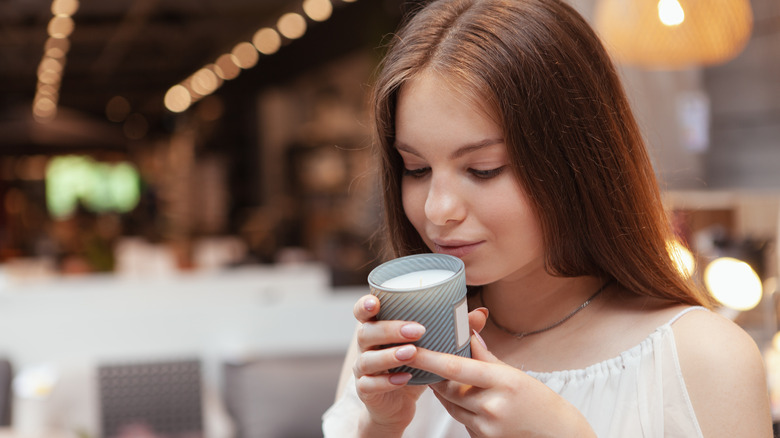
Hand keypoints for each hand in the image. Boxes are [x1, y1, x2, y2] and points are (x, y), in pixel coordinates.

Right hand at [351, 294, 488, 435]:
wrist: (398, 405)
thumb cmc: (413, 367)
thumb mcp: (431, 348)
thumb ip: (452, 330)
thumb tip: (480, 313)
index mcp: (378, 328)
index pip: (363, 311)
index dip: (365, 304)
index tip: (377, 302)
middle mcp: (366, 346)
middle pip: (366, 332)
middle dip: (390, 329)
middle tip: (417, 330)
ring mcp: (363, 369)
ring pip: (367, 359)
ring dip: (389, 355)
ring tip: (412, 353)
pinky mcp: (366, 391)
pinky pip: (369, 385)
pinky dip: (386, 382)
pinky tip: (404, 379)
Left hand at [411, 333, 595, 436]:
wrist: (556, 435)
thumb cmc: (539, 401)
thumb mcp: (514, 374)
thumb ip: (485, 356)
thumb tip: (466, 332)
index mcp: (503, 382)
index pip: (456, 368)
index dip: (429, 358)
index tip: (411, 348)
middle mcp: (492, 406)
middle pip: (446, 388)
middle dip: (434, 375)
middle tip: (422, 359)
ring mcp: (486, 427)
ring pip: (450, 405)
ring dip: (446, 392)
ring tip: (447, 379)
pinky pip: (460, 421)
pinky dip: (460, 409)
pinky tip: (471, 403)